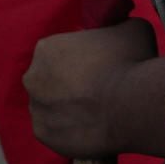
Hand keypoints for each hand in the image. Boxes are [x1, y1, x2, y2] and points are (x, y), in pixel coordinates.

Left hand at [25, 19, 158, 158]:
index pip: (62, 51)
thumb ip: (118, 28)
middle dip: (71, 83)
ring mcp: (36, 109)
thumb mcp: (132, 29)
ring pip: (53, 107)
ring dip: (71, 108)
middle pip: (52, 80)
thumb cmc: (130, 62)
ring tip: (102, 112)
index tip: (103, 65)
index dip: (84, 58)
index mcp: (47, 48)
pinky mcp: (44, 135)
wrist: (132, 106)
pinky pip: (58, 132)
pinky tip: (95, 128)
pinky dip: (73, 131)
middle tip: (102, 89)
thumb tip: (119, 32)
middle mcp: (32, 77)